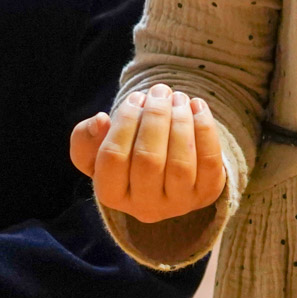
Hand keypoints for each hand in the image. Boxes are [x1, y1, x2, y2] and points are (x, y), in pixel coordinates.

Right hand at [75, 84, 226, 224]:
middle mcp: (145, 207)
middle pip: (148, 160)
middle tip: (160, 90)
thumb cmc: (126, 156)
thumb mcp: (97, 150)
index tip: (135, 97)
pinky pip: (210, 162)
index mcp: (112, 196)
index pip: (112, 158)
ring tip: (178, 97)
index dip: (124, 123)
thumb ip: (86, 137)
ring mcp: (179, 203)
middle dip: (155, 118)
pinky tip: (197, 106)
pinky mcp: (207, 193)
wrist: (167, 176)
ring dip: (180, 123)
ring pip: (180, 164)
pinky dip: (205, 130)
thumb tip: (100, 120)